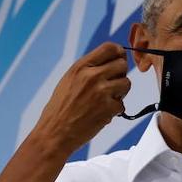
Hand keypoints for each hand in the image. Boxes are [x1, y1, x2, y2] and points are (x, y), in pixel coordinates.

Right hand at [31, 42, 130, 156]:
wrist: (55, 133)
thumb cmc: (60, 108)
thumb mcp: (69, 80)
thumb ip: (88, 70)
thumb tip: (110, 62)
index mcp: (81, 67)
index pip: (109, 48)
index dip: (119, 53)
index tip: (119, 60)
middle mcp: (92, 76)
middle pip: (122, 64)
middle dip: (120, 74)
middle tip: (112, 85)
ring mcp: (101, 92)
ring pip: (126, 83)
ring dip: (120, 93)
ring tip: (106, 100)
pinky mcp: (108, 109)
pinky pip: (122, 105)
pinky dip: (115, 111)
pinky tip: (101, 114)